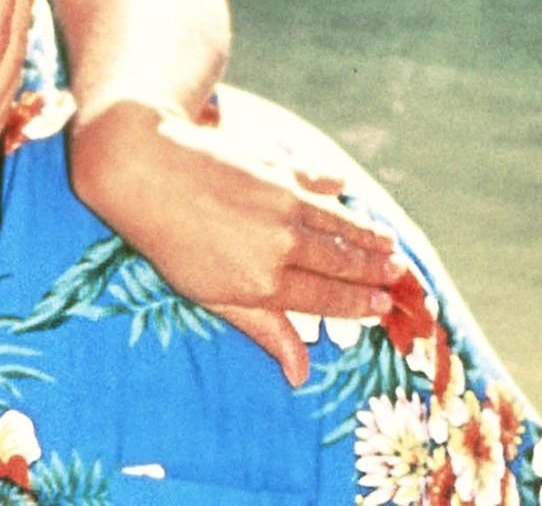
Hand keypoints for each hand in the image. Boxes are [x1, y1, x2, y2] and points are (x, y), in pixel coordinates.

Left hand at [69, 98, 402, 386]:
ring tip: (389, 244)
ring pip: (340, 225)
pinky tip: (344, 190)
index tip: (385, 306)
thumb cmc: (166, 241)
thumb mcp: (208, 295)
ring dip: (368, 235)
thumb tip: (300, 375)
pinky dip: (334, 188)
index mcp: (264, 283)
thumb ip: (261, 328)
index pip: (328, 299)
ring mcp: (284, 203)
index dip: (360, 304)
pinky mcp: (278, 167)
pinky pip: (318, 181)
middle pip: (342, 263)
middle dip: (374, 271)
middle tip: (399, 274)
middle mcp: (283, 245)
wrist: (142, 168)